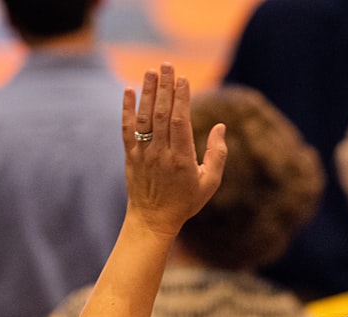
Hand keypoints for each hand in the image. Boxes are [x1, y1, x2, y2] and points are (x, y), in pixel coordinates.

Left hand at [122, 63, 226, 239]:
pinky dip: (127, 109)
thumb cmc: (185, 202)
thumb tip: (220, 127)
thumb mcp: (209, 183)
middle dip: (165, 87)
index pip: (180, 122)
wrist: (153, 220)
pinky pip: (127, 129)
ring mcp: (143, 154)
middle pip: (162, 114)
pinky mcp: (131, 156)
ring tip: (151, 71)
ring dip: (147, 93)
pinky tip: (129, 91)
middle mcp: (160, 154)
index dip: (182, 99)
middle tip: (167, 65)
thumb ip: (217, 154)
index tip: (184, 79)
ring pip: (145, 118)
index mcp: (182, 159)